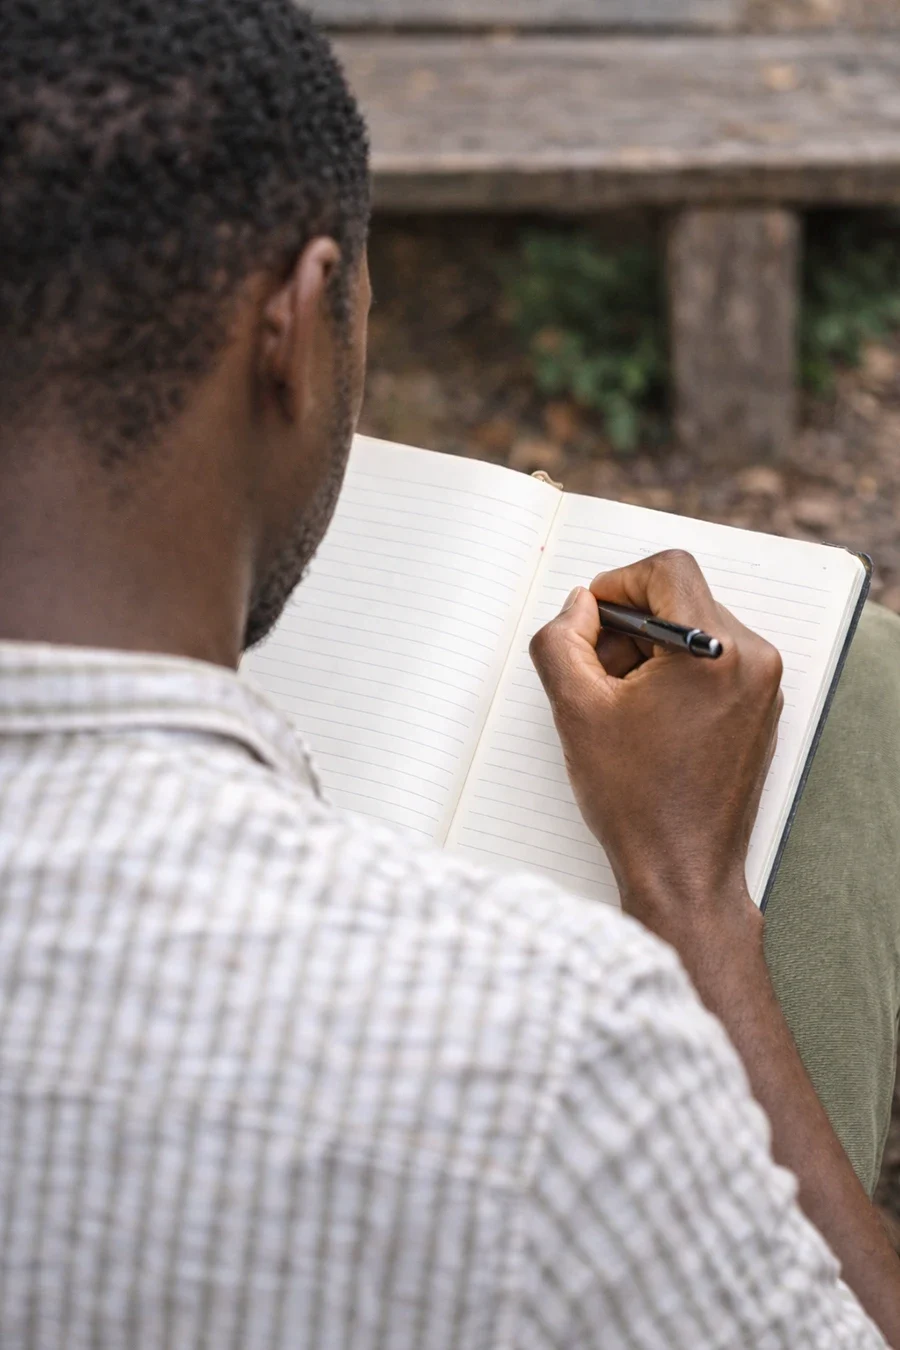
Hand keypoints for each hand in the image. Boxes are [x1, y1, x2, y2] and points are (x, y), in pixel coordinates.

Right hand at [530, 550, 783, 942]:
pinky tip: (645, 720)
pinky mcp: (761, 709)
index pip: (667, 570)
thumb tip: (578, 607)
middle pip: (681, 600)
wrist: (683, 872)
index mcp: (714, 652)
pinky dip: (674, 675)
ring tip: (618, 705)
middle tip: (595, 672)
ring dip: (648, 653)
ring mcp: (764, 686)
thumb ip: (562, 640)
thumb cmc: (636, 801)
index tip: (591, 617)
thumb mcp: (575, 710)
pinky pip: (713, 662)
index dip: (618, 583)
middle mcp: (751, 660)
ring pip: (695, 631)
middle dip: (628, 627)